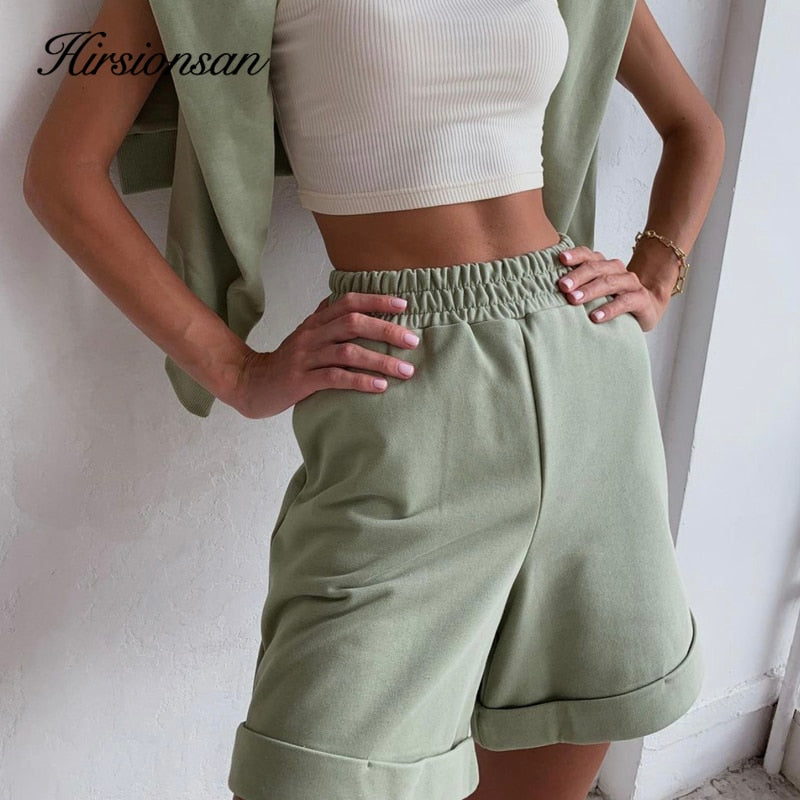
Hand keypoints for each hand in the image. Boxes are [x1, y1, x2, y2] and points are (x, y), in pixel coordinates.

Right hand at [226, 292, 420, 419]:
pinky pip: (335, 377)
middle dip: (386, 330)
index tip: (404, 305)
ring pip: (348, 351)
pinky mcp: (301, 381)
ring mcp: (305, 357)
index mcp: (315, 322)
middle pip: (353, 323)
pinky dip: (360, 380)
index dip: (376, 300)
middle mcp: (311, 335)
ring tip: (405, 370)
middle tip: (412, 340)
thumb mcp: (304, 335)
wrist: (250, 383)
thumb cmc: (285, 361)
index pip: (348, 302)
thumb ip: (324, 318)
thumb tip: (346, 300)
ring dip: (381, 360)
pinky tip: (379, 387)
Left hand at [555, 245, 667, 331]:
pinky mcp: (641, 299)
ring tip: (574, 299)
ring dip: (590, 290)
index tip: (560, 259)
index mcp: (602, 264)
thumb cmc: (611, 299)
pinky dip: (609, 309)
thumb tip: (543, 288)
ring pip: (609, 282)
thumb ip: (575, 286)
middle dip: (577, 276)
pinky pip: (625, 302)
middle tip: (562, 286)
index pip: (588, 254)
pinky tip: (595, 317)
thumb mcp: (592, 290)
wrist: (647, 307)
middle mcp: (616, 269)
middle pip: (596, 267)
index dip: (575, 255)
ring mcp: (630, 283)